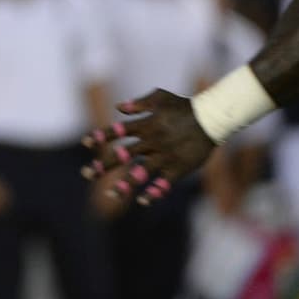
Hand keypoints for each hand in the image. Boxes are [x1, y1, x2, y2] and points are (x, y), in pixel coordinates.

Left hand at [81, 89, 215, 207]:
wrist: (212, 118)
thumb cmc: (184, 106)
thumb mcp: (161, 97)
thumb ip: (139, 103)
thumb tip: (119, 107)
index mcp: (146, 125)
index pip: (118, 131)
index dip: (101, 137)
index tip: (86, 142)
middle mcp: (152, 142)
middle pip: (123, 155)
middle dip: (103, 164)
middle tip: (86, 173)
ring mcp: (165, 156)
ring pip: (140, 173)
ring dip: (124, 185)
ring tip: (110, 194)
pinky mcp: (178, 168)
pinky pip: (164, 184)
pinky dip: (153, 193)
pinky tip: (142, 201)